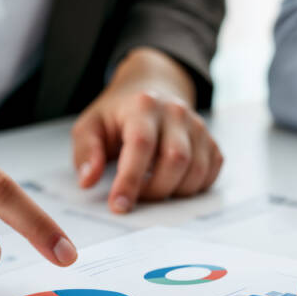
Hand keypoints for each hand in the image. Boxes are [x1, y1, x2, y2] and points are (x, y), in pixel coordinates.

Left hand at [71, 47, 222, 213]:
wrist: (152, 89)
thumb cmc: (118, 115)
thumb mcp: (90, 125)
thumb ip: (86, 151)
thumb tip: (88, 180)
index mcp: (143, 105)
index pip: (141, 145)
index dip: (130, 180)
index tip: (118, 206)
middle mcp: (176, 113)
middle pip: (176, 160)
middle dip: (155, 190)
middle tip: (136, 196)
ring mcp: (198, 127)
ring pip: (196, 170)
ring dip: (174, 192)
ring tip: (152, 188)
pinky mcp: (210, 142)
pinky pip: (210, 173)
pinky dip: (193, 188)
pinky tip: (173, 183)